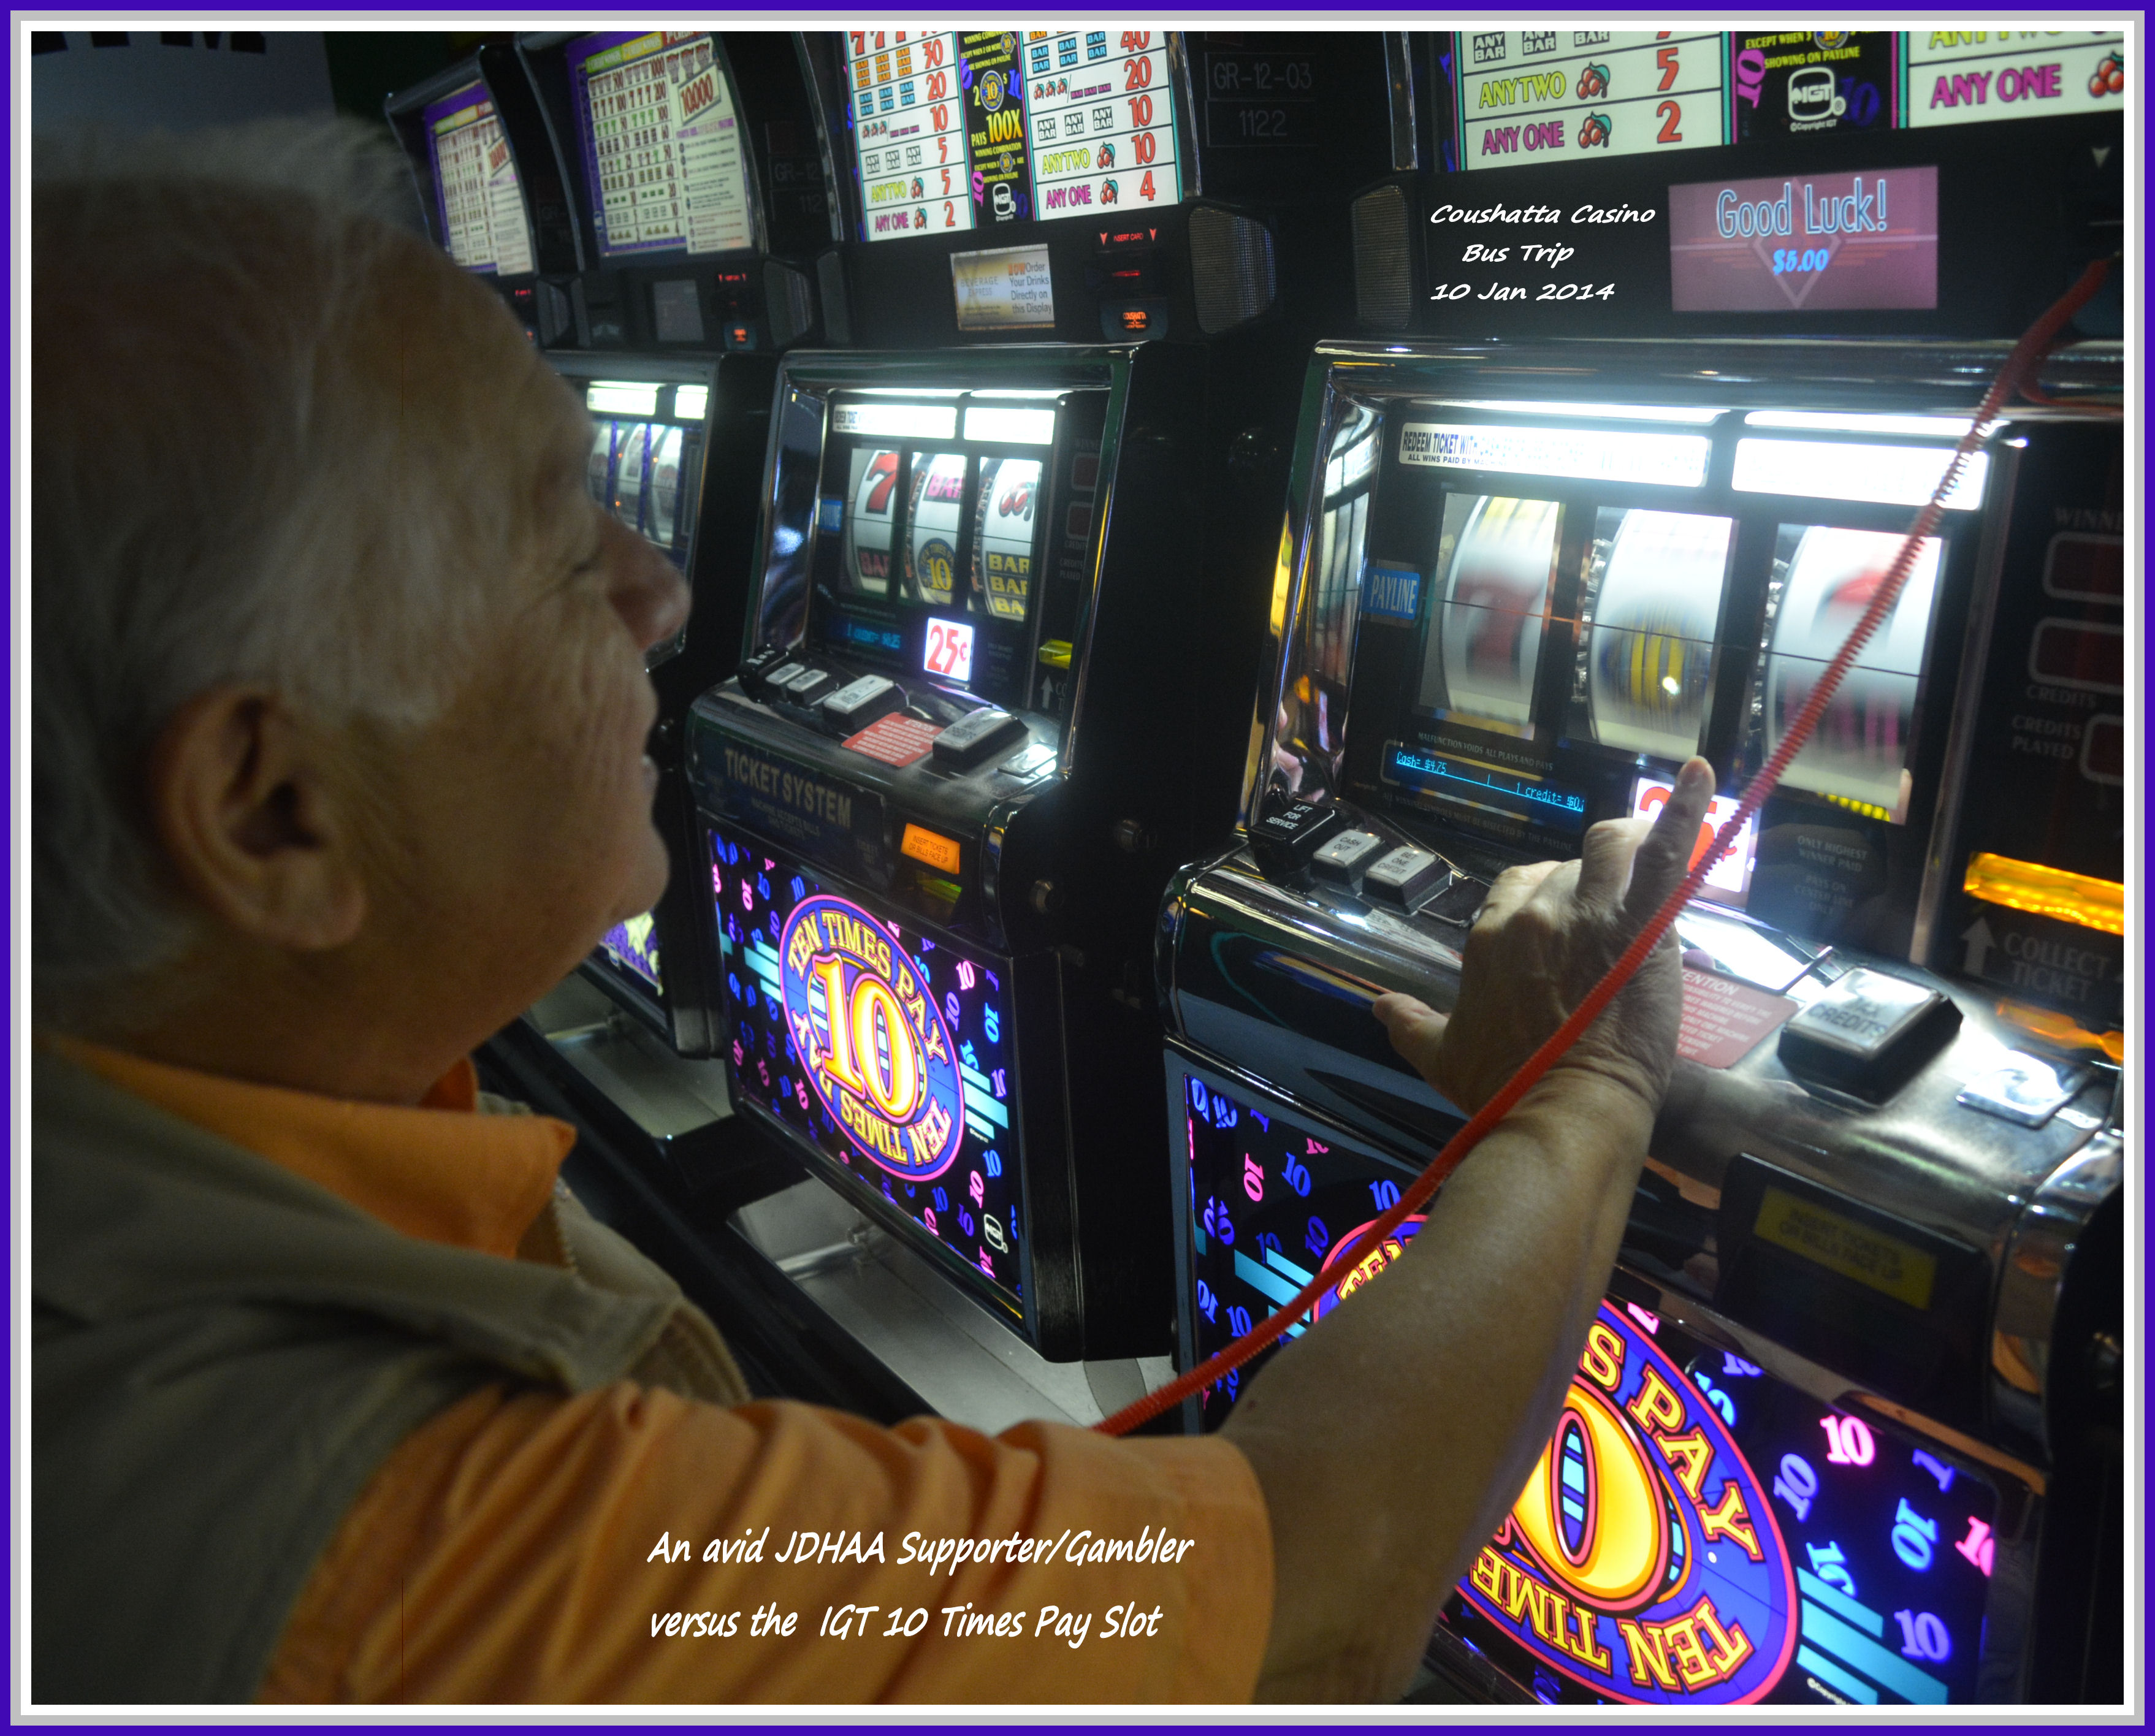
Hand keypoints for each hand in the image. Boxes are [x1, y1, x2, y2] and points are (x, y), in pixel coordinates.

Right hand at [1374, 758, 1715, 1115]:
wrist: (1562, 1110)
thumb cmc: (1504, 1088)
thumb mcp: (1442, 1058)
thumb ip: (1410, 1026)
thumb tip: (1378, 1005)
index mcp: (1489, 935)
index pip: (1518, 886)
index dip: (1542, 897)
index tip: (1561, 920)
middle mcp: (1534, 912)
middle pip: (1565, 869)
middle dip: (1586, 884)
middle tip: (1610, 916)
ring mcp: (1589, 912)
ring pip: (1609, 849)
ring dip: (1627, 844)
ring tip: (1650, 845)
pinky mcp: (1642, 925)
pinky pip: (1664, 855)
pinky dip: (1684, 808)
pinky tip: (1699, 774)